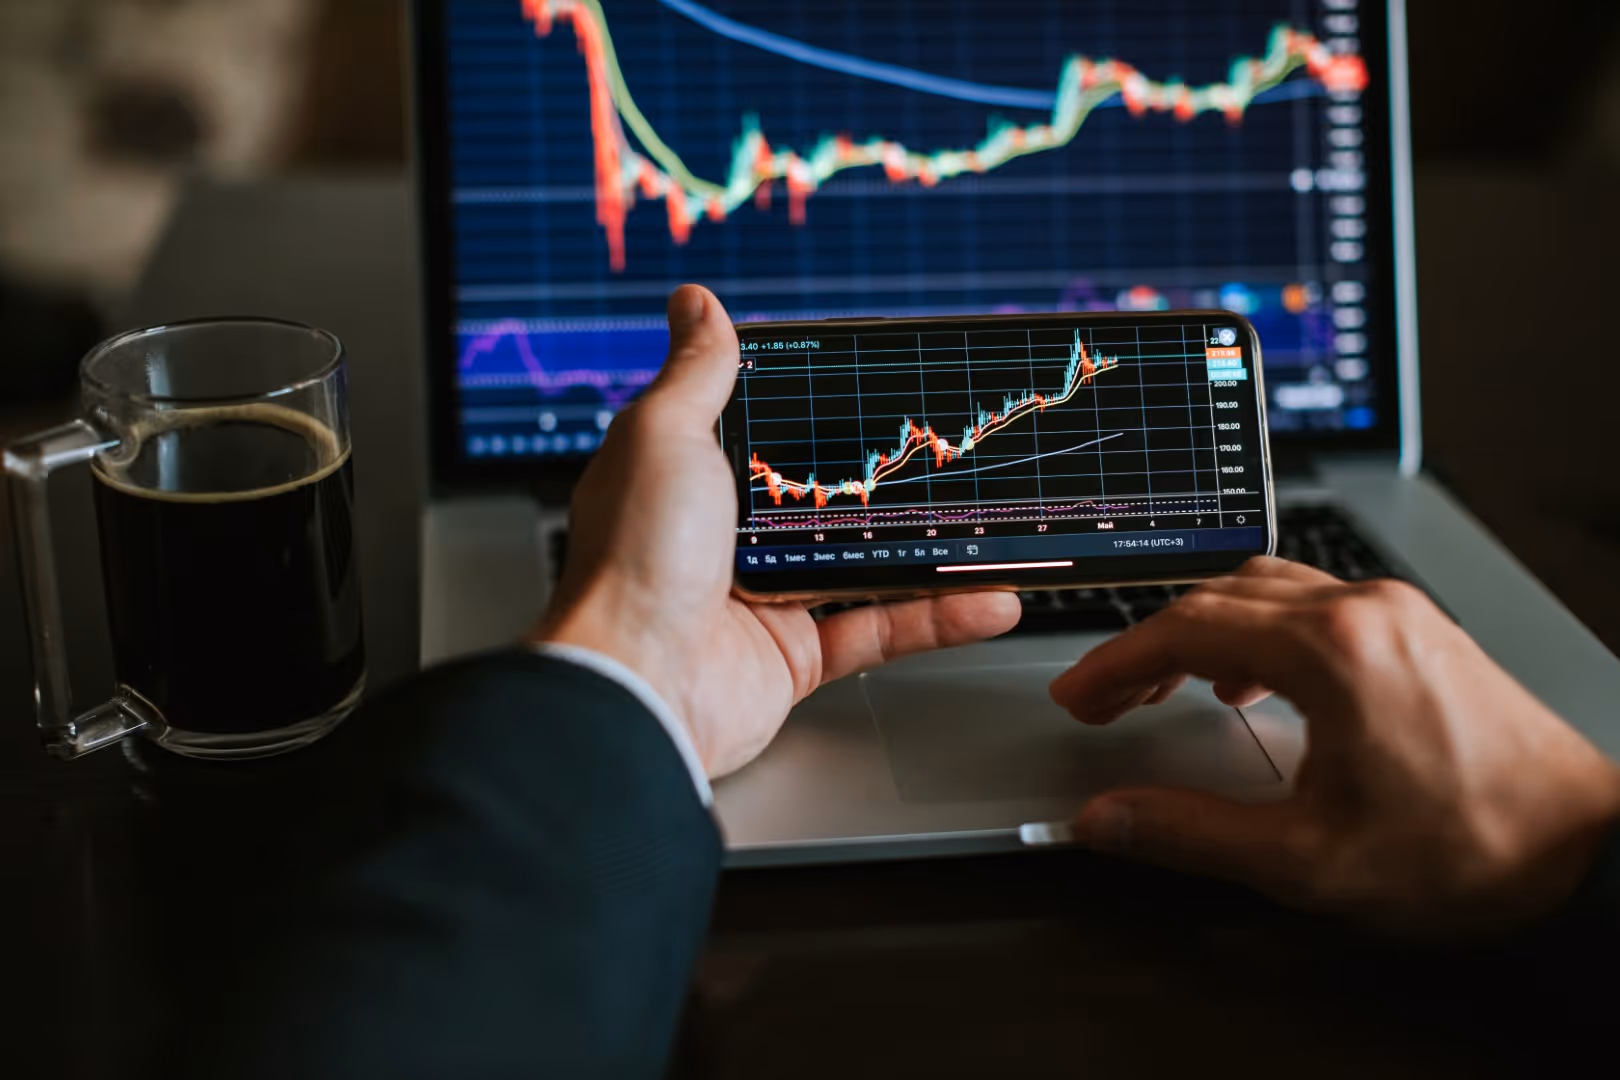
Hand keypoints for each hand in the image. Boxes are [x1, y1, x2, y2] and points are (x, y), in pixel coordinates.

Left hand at [535, 286, 1019, 778]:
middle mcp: (723, 538)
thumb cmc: (635, 558)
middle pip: (820, 494)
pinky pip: (880, 628)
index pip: (761, 430)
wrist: (637, 686)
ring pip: (862, 561)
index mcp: (688, 479)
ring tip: (985, 514)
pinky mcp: (796, 656)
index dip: (814, 406)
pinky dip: (937, 615)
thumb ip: (697, 372)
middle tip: (952, 445)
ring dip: (928, 544)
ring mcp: (763, 597)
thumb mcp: (665, 434)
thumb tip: (696, 303)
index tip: (877, 384)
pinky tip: (988, 596)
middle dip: (884, 473)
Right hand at [1051, 556, 1619, 936]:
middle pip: (1219, 597)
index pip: (1186, 629)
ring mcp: (1396, 613)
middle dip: (1149, 645)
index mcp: (1331, 649)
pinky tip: (1249, 681)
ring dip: (1201, 630)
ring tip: (1163, 683)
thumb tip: (1110, 820)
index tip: (1080, 698)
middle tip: (1106, 696)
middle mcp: (1363, 610)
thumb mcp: (1308, 860)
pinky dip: (1256, 631)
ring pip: (1265, 590)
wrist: (1587, 849)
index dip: (1115, 663)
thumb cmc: (1473, 849)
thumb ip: (1190, 833)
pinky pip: (1311, 603)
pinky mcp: (1418, 630)